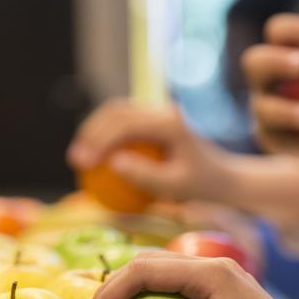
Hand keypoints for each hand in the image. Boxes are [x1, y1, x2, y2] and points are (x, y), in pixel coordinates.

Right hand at [67, 100, 231, 202]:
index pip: (126, 124)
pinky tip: (93, 160)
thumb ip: (145, 176)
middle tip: (75, 161)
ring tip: (79, 158)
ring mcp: (158, 112)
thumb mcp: (176, 187)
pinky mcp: (154, 120)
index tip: (83, 164)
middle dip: (90, 133)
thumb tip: (112, 164)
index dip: (99, 141)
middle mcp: (163, 110)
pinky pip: (123, 124)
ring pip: (116, 112)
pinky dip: (105, 138)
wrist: (223, 177)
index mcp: (170, 122)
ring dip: (94, 132)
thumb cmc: (202, 186)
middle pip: (116, 111)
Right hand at [79, 250, 298, 298]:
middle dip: (115, 288)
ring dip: (133, 293)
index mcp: (209, 271)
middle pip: (149, 265)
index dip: (109, 295)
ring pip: (163, 274)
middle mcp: (213, 265)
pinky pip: (179, 290)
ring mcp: (220, 277)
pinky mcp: (225, 294)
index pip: (143, 270)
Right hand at [242, 8, 298, 164]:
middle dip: (274, 61)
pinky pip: (284, 144)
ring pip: (263, 108)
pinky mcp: (271, 139)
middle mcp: (264, 77)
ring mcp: (263, 109)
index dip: (294, 28)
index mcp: (282, 48)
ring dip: (285, 111)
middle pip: (254, 62)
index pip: (278, 31)